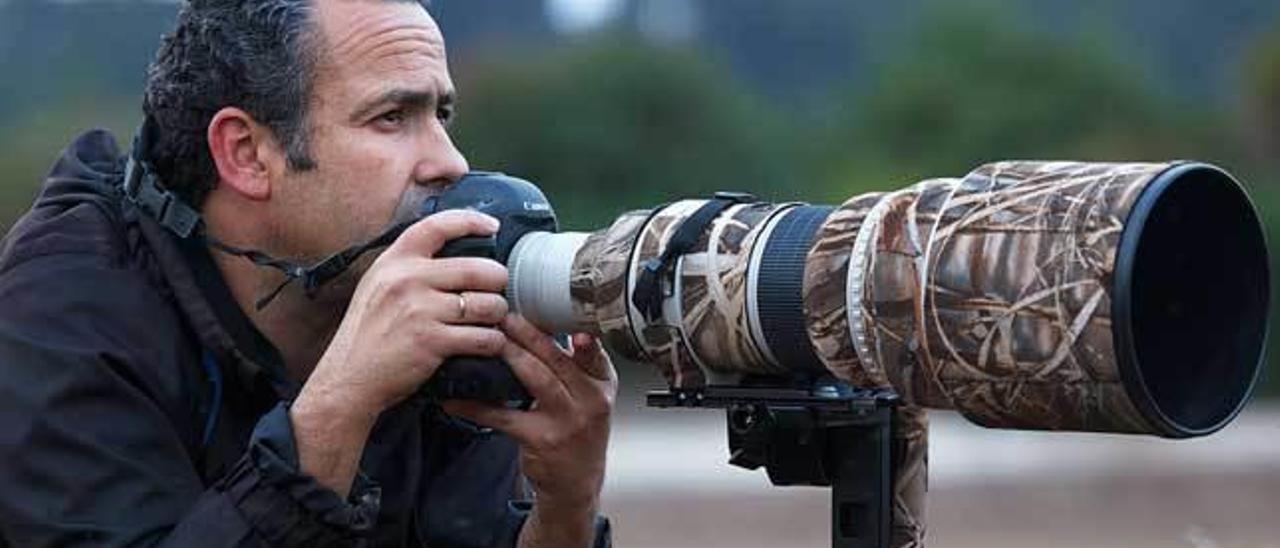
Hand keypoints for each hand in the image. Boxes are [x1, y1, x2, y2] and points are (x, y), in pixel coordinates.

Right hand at [291, 209, 510, 496]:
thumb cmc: (368, 335)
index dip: (471, 221)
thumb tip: (452, 255)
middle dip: (498, 281)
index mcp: (394, 261)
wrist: (348, 379)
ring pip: (488, 304)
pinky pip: (484, 337)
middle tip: (497, 292)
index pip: (438, 226)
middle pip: (479, 269)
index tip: (492, 226)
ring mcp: (421, 310)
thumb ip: (409, 268)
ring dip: (498, 315)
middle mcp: (408, 279)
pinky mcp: (433, 341)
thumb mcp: (378, 286)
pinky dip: (493, 342)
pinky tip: (487, 344)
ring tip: (492, 321)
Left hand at [442, 314, 616, 546]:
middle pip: (556, 360)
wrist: (577, 480)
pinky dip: (477, 407)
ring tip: (486, 340)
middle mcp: (589, 400)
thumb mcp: (590, 394)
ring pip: (535, 380)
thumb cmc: (579, 429)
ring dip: (508, 356)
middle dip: (528, 334)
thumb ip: (575, 362)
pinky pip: (504, 417)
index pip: (594, 354)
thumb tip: (544, 321)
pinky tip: (456, 399)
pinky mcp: (540, 440)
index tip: (570, 323)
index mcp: (602, 383)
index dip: (583, 339)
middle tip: (503, 313)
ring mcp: (566, 421)